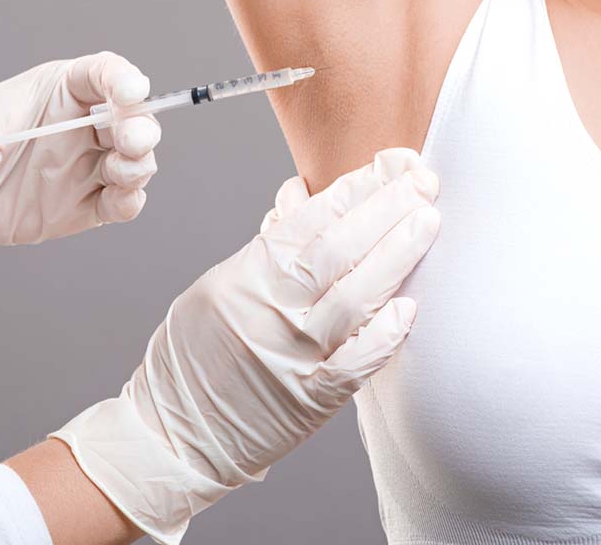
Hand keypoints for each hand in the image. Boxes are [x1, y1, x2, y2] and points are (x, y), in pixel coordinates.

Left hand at [0, 51, 159, 320]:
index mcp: (59, 91)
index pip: (102, 73)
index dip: (122, 80)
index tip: (131, 92)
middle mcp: (83, 125)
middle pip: (132, 116)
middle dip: (141, 126)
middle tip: (132, 140)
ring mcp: (89, 164)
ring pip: (136, 159)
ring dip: (139, 164)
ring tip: (121, 172)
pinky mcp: (88, 203)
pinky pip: (122, 201)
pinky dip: (129, 200)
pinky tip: (120, 201)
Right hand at [51, 147, 439, 542]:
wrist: (172, 435)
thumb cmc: (195, 356)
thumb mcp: (219, 286)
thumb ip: (267, 244)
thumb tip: (299, 192)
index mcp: (247, 275)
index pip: (311, 218)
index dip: (357, 186)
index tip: (394, 164)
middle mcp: (270, 311)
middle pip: (339, 248)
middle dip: (387, 208)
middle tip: (424, 180)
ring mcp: (292, 356)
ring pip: (354, 296)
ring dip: (396, 255)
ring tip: (428, 221)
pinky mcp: (310, 401)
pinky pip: (354, 365)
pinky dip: (381, 336)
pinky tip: (409, 308)